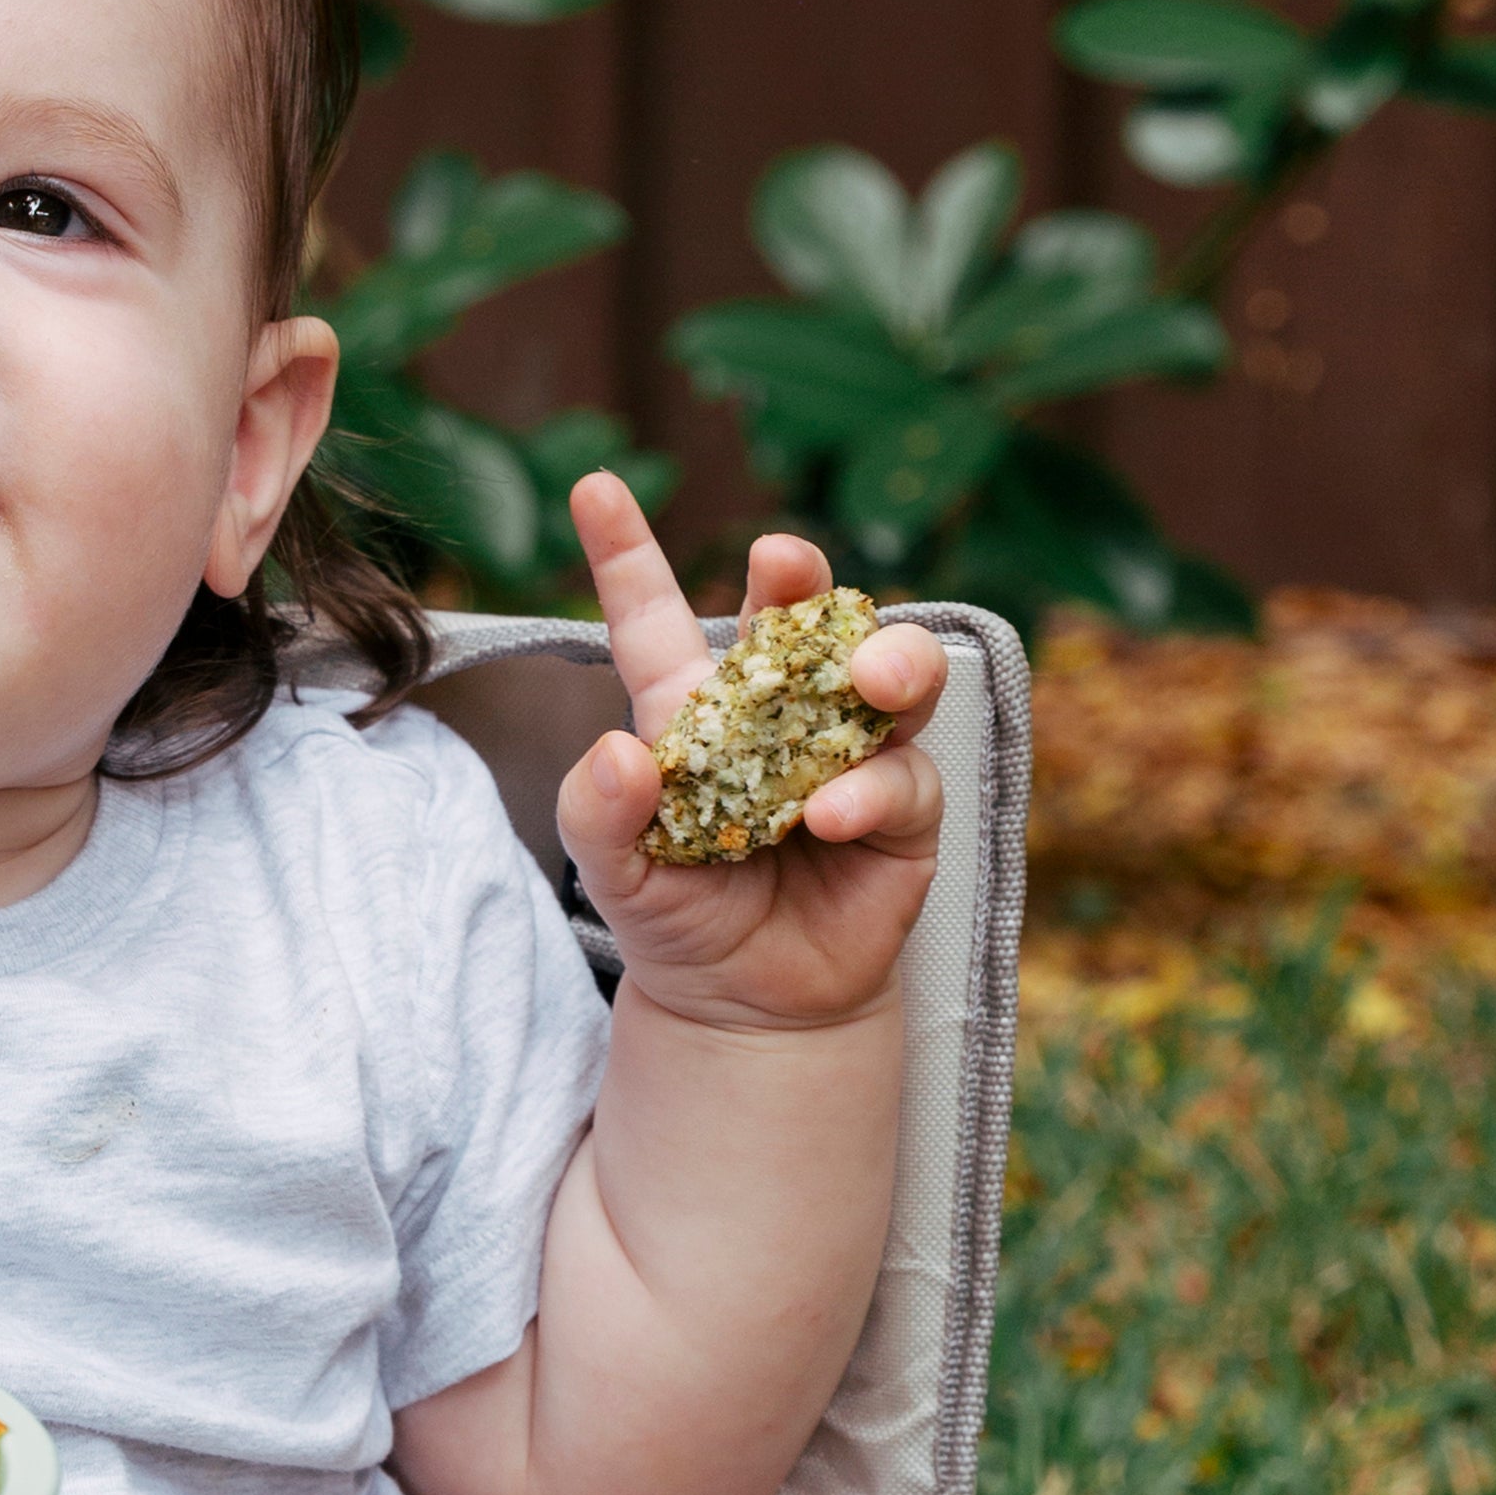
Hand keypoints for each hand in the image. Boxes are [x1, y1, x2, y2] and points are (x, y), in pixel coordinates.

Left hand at [554, 470, 947, 1033]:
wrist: (744, 1008)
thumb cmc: (677, 918)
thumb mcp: (615, 873)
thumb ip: (599, 813)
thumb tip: (619, 751)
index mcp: (691, 709)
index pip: (655, 615)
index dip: (626, 551)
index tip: (593, 486)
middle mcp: (778, 714)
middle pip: (799, 616)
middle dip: (799, 573)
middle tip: (783, 558)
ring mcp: (849, 754)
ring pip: (888, 673)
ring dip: (881, 658)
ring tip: (862, 673)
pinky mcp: (901, 815)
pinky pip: (901, 779)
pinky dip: (868, 791)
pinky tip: (829, 816)